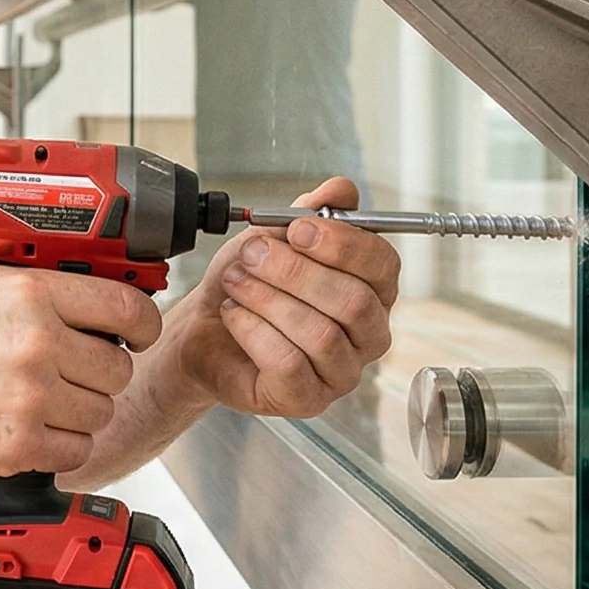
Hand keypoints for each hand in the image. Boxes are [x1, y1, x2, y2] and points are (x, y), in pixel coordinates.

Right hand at [0, 264, 161, 477]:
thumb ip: (48, 285)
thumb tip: (110, 289)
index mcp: (31, 294)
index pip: (126, 309)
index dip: (141, 325)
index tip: (138, 334)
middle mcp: (35, 343)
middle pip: (118, 367)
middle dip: (98, 372)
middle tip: (66, 371)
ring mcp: (29, 398)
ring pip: (102, 411)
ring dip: (79, 410)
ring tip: (39, 399)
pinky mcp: (20, 445)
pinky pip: (78, 449)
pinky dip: (61, 444)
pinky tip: (31, 426)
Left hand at [150, 177, 398, 419]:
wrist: (205, 327)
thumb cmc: (250, 283)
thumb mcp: (274, 237)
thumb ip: (310, 212)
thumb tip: (340, 189)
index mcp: (373, 290)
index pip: (383, 265)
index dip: (342, 244)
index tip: (297, 228)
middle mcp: (368, 334)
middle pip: (352, 301)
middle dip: (294, 271)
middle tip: (252, 254)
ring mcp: (342, 372)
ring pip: (320, 334)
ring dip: (268, 299)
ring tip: (237, 283)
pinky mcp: (308, 399)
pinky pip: (289, 364)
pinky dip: (254, 331)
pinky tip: (235, 315)